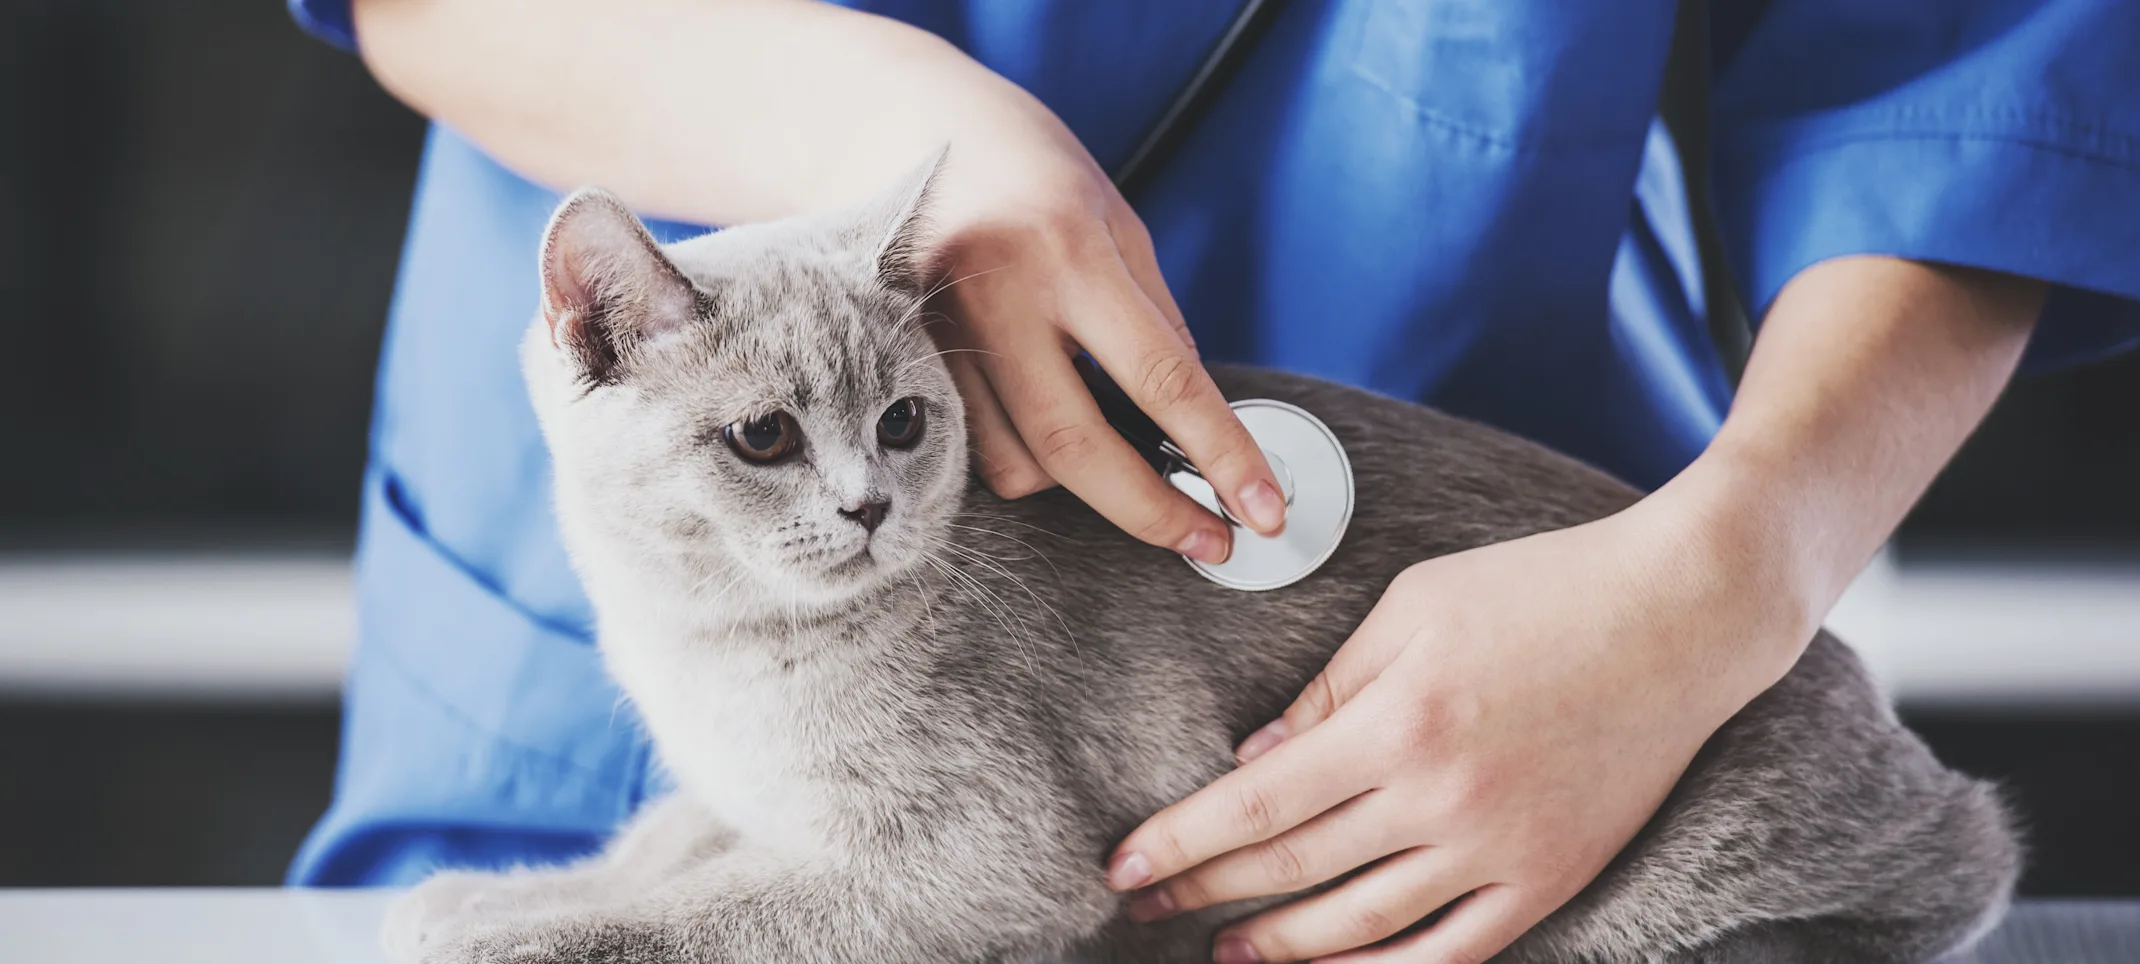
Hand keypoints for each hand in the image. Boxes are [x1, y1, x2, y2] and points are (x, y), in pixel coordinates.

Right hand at [918, 97, 1286, 561]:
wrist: (903, 125)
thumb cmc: (1027, 168)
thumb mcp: (1115, 221)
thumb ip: (1154, 320)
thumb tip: (1200, 424)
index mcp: (1066, 249)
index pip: (1160, 378)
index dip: (1221, 455)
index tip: (1262, 512)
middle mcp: (994, 295)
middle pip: (1077, 447)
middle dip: (1152, 512)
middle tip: (1209, 542)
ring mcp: (938, 335)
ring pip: (1017, 464)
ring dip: (1079, 483)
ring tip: (1112, 452)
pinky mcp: (902, 363)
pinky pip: (974, 450)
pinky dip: (1024, 457)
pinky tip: (1046, 424)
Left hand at [1105, 499, 1807, 963]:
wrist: (1682, 615)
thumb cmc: (1539, 588)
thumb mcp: (1412, 607)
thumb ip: (1327, 690)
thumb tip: (1253, 763)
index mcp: (1398, 722)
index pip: (1259, 806)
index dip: (1182, 842)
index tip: (1123, 867)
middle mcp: (1443, 799)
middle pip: (1295, 870)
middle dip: (1207, 892)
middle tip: (1145, 907)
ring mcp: (1501, 848)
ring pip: (1364, 924)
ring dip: (1283, 949)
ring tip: (1222, 954)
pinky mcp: (1551, 876)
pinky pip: (1454, 953)